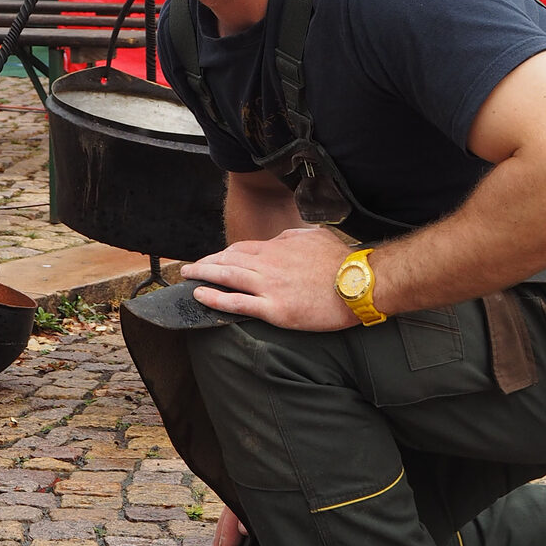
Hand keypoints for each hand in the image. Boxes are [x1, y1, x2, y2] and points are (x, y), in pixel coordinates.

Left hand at [189, 224, 356, 331]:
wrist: (358, 284)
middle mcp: (268, 264)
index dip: (223, 254)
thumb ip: (291, 237)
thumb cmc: (341, 262)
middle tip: (189, 268)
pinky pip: (237, 303)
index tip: (214, 259)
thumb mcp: (314, 237)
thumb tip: (278, 239)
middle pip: (228, 260)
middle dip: (206, 263)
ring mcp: (269, 287)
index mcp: (277, 247)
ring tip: (188, 277)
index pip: (241, 248)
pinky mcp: (275, 309)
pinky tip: (201, 295)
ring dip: (203, 275)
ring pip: (227, 277)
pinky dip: (215, 298)